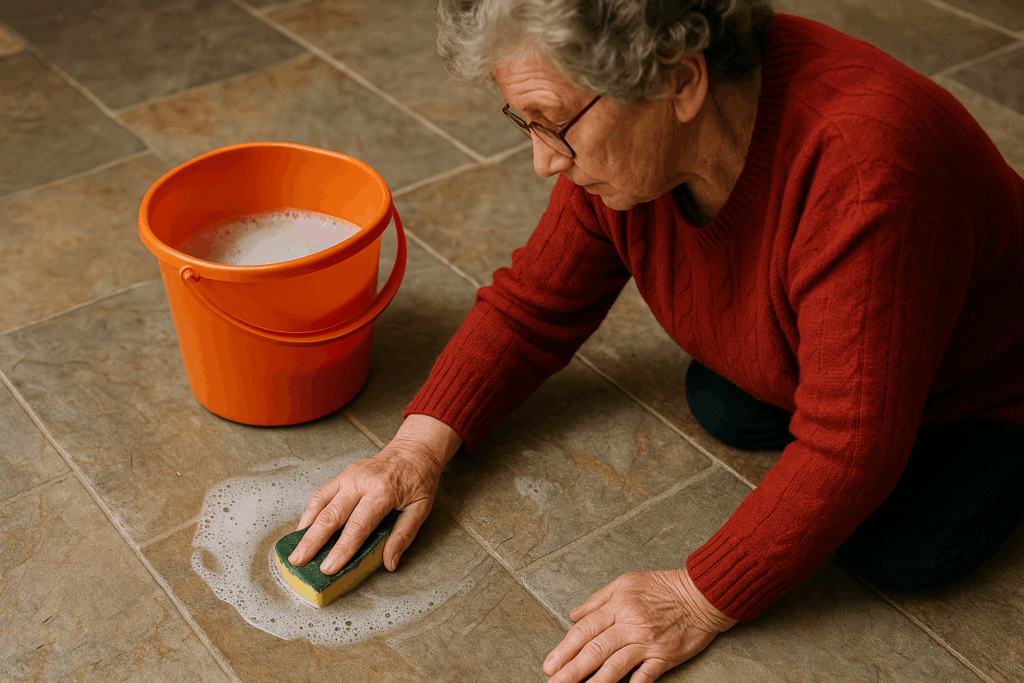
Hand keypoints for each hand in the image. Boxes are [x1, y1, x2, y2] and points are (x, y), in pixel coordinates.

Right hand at [287, 415, 461, 573]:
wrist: (415, 449)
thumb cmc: (419, 479)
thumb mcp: (421, 508)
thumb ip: (404, 536)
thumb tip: (389, 563)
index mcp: (383, 491)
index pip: (358, 526)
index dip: (342, 549)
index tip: (329, 568)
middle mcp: (362, 481)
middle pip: (332, 515)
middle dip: (313, 541)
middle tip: (298, 562)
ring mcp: (350, 475)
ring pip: (321, 502)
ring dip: (306, 527)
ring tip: (295, 549)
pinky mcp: (343, 474)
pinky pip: (321, 493)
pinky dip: (309, 511)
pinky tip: (304, 528)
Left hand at [543, 568, 737, 682]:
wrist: (701, 594)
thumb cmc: (663, 586)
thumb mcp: (626, 582)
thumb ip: (598, 600)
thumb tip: (574, 614)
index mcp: (617, 605)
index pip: (585, 630)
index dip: (565, 649)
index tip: (549, 664)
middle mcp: (630, 624)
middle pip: (594, 650)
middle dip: (571, 670)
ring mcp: (647, 642)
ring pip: (615, 665)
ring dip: (594, 682)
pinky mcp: (665, 656)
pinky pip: (645, 675)